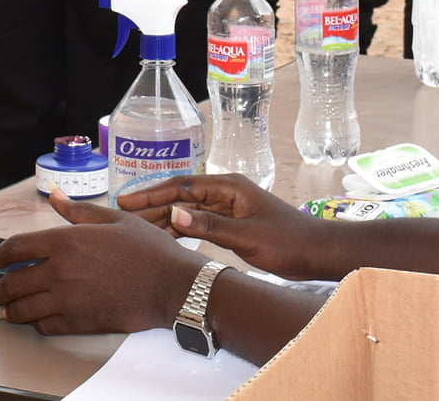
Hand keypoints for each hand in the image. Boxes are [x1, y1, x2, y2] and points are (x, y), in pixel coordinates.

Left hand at [0, 192, 205, 335]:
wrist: (171, 286)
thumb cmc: (148, 250)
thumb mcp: (114, 219)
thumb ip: (78, 211)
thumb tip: (57, 195)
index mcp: (67, 241)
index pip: (17, 247)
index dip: (0, 254)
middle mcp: (60, 271)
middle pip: (13, 282)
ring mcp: (67, 300)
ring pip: (24, 308)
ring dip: (9, 309)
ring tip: (4, 310)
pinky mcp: (79, 323)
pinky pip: (45, 325)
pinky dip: (34, 323)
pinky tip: (34, 319)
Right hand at [122, 174, 336, 281]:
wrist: (316, 252)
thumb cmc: (287, 242)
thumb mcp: (246, 236)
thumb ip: (210, 225)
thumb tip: (174, 213)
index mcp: (230, 187)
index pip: (182, 186)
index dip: (152, 194)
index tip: (127, 201)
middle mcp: (226, 192)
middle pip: (180, 195)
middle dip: (151, 204)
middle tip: (122, 212)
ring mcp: (229, 206)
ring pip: (187, 209)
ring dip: (163, 216)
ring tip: (135, 225)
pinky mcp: (232, 222)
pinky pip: (198, 221)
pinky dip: (180, 228)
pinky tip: (164, 235)